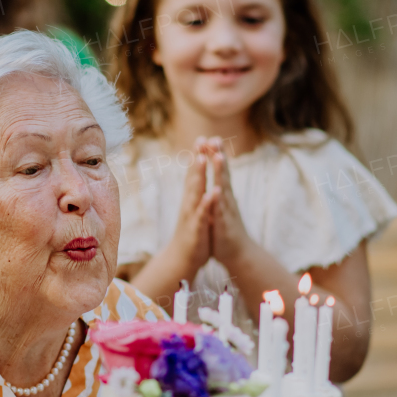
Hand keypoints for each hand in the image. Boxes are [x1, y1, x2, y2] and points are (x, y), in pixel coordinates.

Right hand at [166, 138, 217, 280]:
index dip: (198, 155)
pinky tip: (212, 192)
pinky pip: (202, 213)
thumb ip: (196, 193)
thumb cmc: (193, 233)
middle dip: (198, 158)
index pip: (195, 173)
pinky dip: (207, 202)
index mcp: (192, 198)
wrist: (184, 259)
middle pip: (193, 176)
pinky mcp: (197, 228)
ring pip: (196, 191)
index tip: (203, 137)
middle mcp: (190, 203)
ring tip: (204, 158)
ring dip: (199, 174)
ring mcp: (192, 214)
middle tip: (200, 139)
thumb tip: (197, 177)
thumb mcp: (195, 210)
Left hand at [206, 138, 252, 264]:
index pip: (219, 171)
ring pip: (223, 188)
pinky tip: (216, 190)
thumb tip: (218, 176)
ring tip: (218, 157)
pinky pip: (220, 210)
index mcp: (223, 194)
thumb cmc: (227, 229)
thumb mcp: (221, 206)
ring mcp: (226, 210)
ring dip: (221, 173)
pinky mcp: (223, 223)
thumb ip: (220, 190)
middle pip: (224, 174)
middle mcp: (227, 199)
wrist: (238, 253)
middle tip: (215, 138)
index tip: (209, 137)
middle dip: (219, 156)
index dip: (214, 155)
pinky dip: (218, 200)